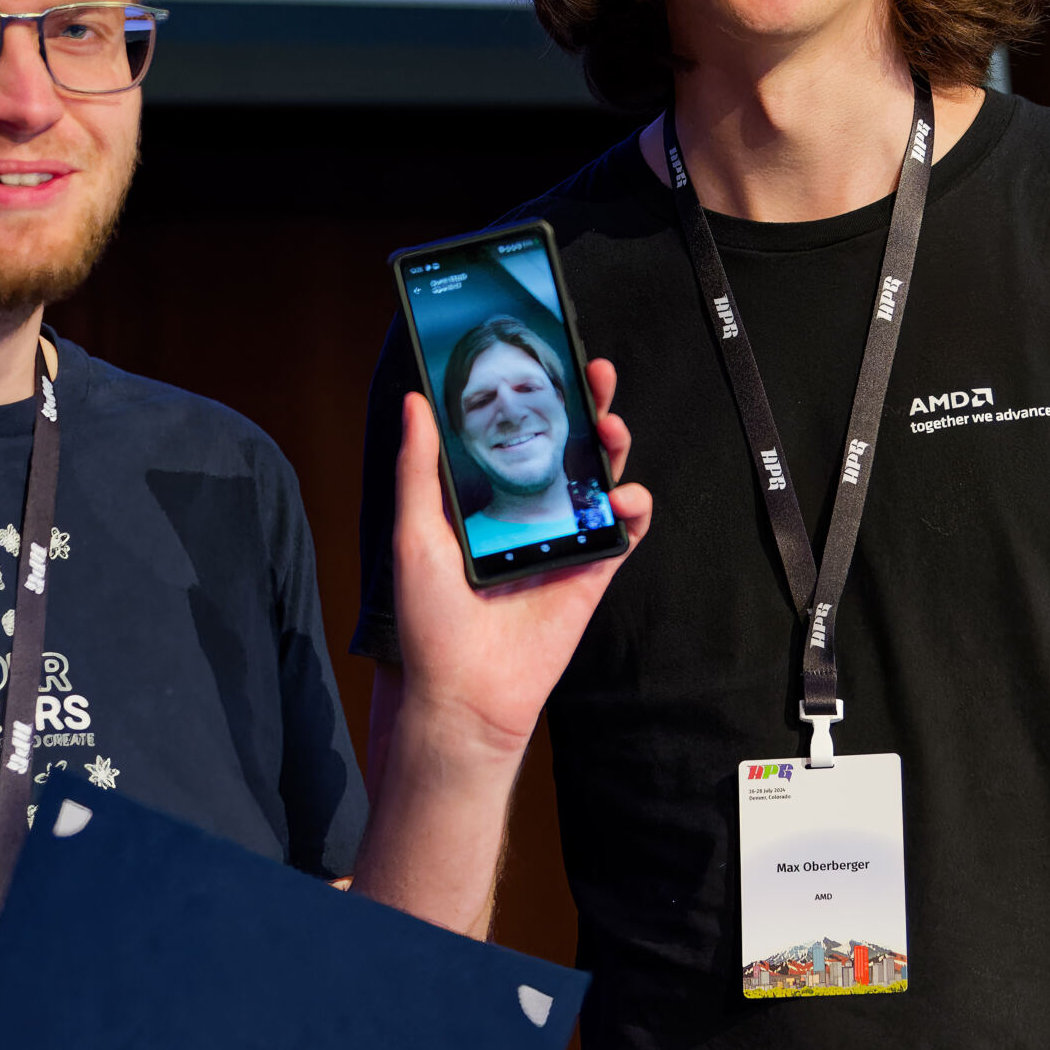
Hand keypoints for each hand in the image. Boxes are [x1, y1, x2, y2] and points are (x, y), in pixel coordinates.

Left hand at [390, 358, 650, 759]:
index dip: (537, 395)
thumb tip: (414, 401)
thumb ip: (420, 467)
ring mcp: (564, 541)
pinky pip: (624, 535)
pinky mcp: (592, 575)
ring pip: (601, 480)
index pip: (518, 433)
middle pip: (568, 445)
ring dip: (613, 447)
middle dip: (588, 404)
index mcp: (488, 499)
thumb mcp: (416, 532)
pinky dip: (635, 510)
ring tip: (609, 428)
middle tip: (594, 371)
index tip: (547, 356)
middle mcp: (529, 513)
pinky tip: (626, 497)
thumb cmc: (432, 620)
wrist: (465, 693)